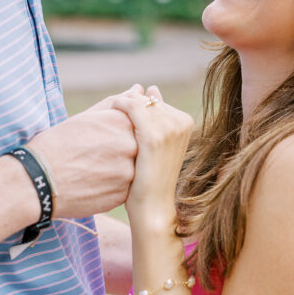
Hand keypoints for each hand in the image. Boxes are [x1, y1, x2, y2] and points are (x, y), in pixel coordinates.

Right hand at [27, 91, 138, 219]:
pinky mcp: (122, 195)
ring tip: (96, 169)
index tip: (107, 138)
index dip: (124, 131)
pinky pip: (127, 188)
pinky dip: (115, 186)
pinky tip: (95, 183)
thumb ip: (118, 103)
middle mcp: (129, 145)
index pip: (140, 122)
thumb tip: (140, 89)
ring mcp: (128, 172)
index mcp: (122, 122)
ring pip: (135, 168)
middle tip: (100, 155)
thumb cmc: (58, 144)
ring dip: (121, 169)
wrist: (38, 180)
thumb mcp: (86, 117)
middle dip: (125, 150)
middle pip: (140, 146)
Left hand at [110, 86, 193, 226]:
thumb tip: (151, 87)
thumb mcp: (159, 144)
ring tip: (107, 112)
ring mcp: (170, 128)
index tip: (119, 110)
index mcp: (185, 121)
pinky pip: (133, 108)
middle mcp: (181, 122)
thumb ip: (157, 116)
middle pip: (147, 99)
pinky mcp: (154, 136)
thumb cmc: (150, 178)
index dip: (136, 103)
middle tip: (111, 110)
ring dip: (121, 103)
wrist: (152, 207)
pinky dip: (119, 105)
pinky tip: (109, 111)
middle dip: (128, 101)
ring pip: (139, 101)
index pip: (155, 100)